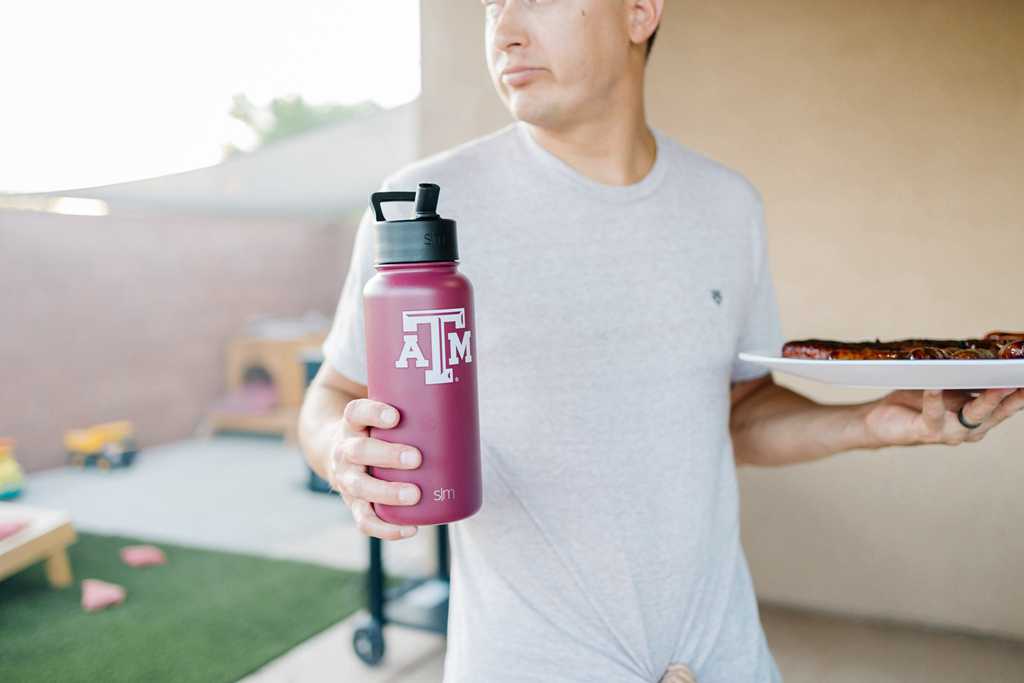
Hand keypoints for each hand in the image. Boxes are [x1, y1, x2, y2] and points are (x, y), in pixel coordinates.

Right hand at [328, 398, 421, 539]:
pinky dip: (386, 528)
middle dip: (387, 455)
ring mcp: (347, 479)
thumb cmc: (378, 433)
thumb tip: (465, 407)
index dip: (372, 413)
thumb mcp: (384, 419)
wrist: (340, 454)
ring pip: (360, 487)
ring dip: (387, 492)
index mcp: (353, 425)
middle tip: (416, 458)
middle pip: (358, 451)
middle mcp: (345, 451)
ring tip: (414, 495)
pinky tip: (410, 529)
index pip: (355, 413)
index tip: (395, 416)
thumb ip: (413, 412)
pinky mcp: (354, 504)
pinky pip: (365, 520)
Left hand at [862, 387, 1023, 447]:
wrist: (881, 422)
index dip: (1020, 394)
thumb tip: (985, 358)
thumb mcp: (947, 388)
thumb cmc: (916, 402)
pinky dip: (935, 398)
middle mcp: (969, 430)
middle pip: (998, 413)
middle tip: (1022, 382)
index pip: (1006, 406)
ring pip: (974, 416)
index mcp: (978, 419)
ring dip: (987, 401)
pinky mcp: (927, 431)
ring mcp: (950, 433)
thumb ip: (966, 379)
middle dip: (1014, 398)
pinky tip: (935, 385)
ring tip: (997, 385)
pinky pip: (934, 414)